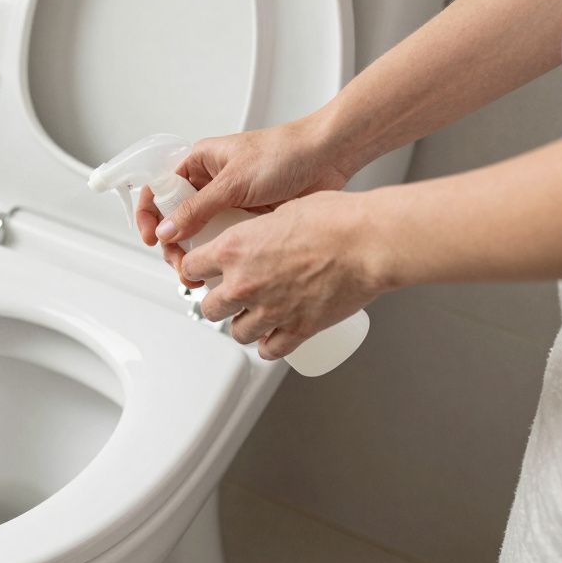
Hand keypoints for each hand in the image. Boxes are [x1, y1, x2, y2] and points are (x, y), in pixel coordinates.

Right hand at [134, 115, 355, 286]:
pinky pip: (222, 241)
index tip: (152, 237)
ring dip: (194, 255)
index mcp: (198, 163)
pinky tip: (219, 269)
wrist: (327, 158)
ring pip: (198, 235)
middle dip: (174, 245)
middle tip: (181, 264)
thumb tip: (167, 231)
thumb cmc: (285, 153)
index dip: (149, 214)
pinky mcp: (245, 220)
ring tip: (198, 274)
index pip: (158, 189)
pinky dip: (217, 256)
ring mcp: (227, 203)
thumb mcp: (234, 182)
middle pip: (175, 219)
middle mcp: (209, 183)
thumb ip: (198, 209)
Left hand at [178, 191, 387, 359]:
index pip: (192, 268)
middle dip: (219, 302)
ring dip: (243, 326)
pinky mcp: (297, 330)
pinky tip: (272, 339)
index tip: (202, 272)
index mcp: (234, 250)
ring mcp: (269, 311)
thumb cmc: (334, 220)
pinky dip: (269, 347)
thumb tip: (262, 236)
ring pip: (237, 332)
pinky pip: (271, 350)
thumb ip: (262, 230)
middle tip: (230, 297)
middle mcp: (244, 284)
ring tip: (254, 318)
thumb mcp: (282, 212)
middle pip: (209, 307)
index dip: (196, 270)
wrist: (369, 243)